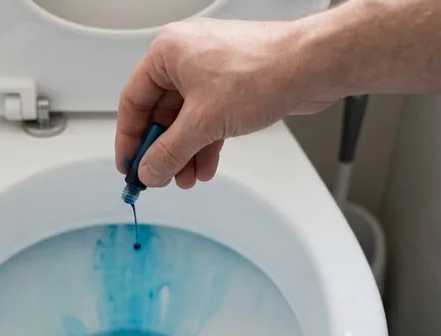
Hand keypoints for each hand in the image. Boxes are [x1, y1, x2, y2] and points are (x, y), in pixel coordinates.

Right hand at [115, 18, 332, 188]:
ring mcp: (211, 71)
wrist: (311, 67)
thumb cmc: (262, 71)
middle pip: (161, 114)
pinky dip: (205, 144)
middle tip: (160, 177)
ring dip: (185, 153)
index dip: (129, 138)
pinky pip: (208, 119)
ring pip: (186, 120)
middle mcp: (186, 58)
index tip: (129, 165)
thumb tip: (149, 170)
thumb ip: (169, 152)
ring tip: (187, 178)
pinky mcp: (232, 85)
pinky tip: (206, 166)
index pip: (133, 101)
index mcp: (168, 53)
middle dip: (163, 151)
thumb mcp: (202, 122)